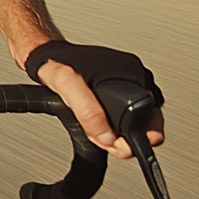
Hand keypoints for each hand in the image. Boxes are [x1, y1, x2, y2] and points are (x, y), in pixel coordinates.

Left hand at [26, 40, 164, 159]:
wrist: (47, 54)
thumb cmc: (56, 63)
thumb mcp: (67, 85)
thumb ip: (88, 112)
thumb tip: (108, 138)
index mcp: (134, 73)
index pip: (152, 122)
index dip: (133, 140)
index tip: (114, 144)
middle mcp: (137, 76)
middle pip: (145, 124)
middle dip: (122, 136)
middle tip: (98, 134)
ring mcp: (131, 81)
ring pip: (134, 121)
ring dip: (115, 130)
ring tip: (92, 124)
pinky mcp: (121, 86)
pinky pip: (123, 114)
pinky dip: (111, 122)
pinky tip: (95, 118)